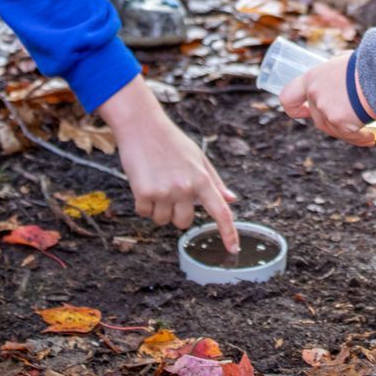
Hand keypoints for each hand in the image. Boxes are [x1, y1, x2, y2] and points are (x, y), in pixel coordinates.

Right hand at [99, 76, 239, 250]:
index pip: (220, 211)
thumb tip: (230, 199)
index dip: (228, 232)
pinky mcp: (144, 193)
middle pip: (184, 223)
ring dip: (158, 208)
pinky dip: (143, 204)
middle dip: (176, 213)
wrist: (142, 125)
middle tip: (169, 192)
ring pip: (163, 220)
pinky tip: (143, 183)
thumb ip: (214, 181)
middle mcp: (185, 188)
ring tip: (156, 183)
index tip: (233, 249)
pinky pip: (145, 213)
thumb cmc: (171, 141)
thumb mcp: (198, 157)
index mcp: (202, 179)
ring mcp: (165, 192)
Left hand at [279, 56, 375, 146]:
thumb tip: (340, 74)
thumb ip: (334, 73)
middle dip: (333, 122)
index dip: (295, 108)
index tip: (305, 112)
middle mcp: (315, 94)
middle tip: (350, 121)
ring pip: (333, 130)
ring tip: (368, 132)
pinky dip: (360, 139)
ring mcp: (326, 109)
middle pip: (317, 118)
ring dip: (348, 132)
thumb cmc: (366, 63)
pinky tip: (371, 138)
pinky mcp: (340, 122)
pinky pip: (349, 136)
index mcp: (312, 78)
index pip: (289, 97)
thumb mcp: (344, 63)